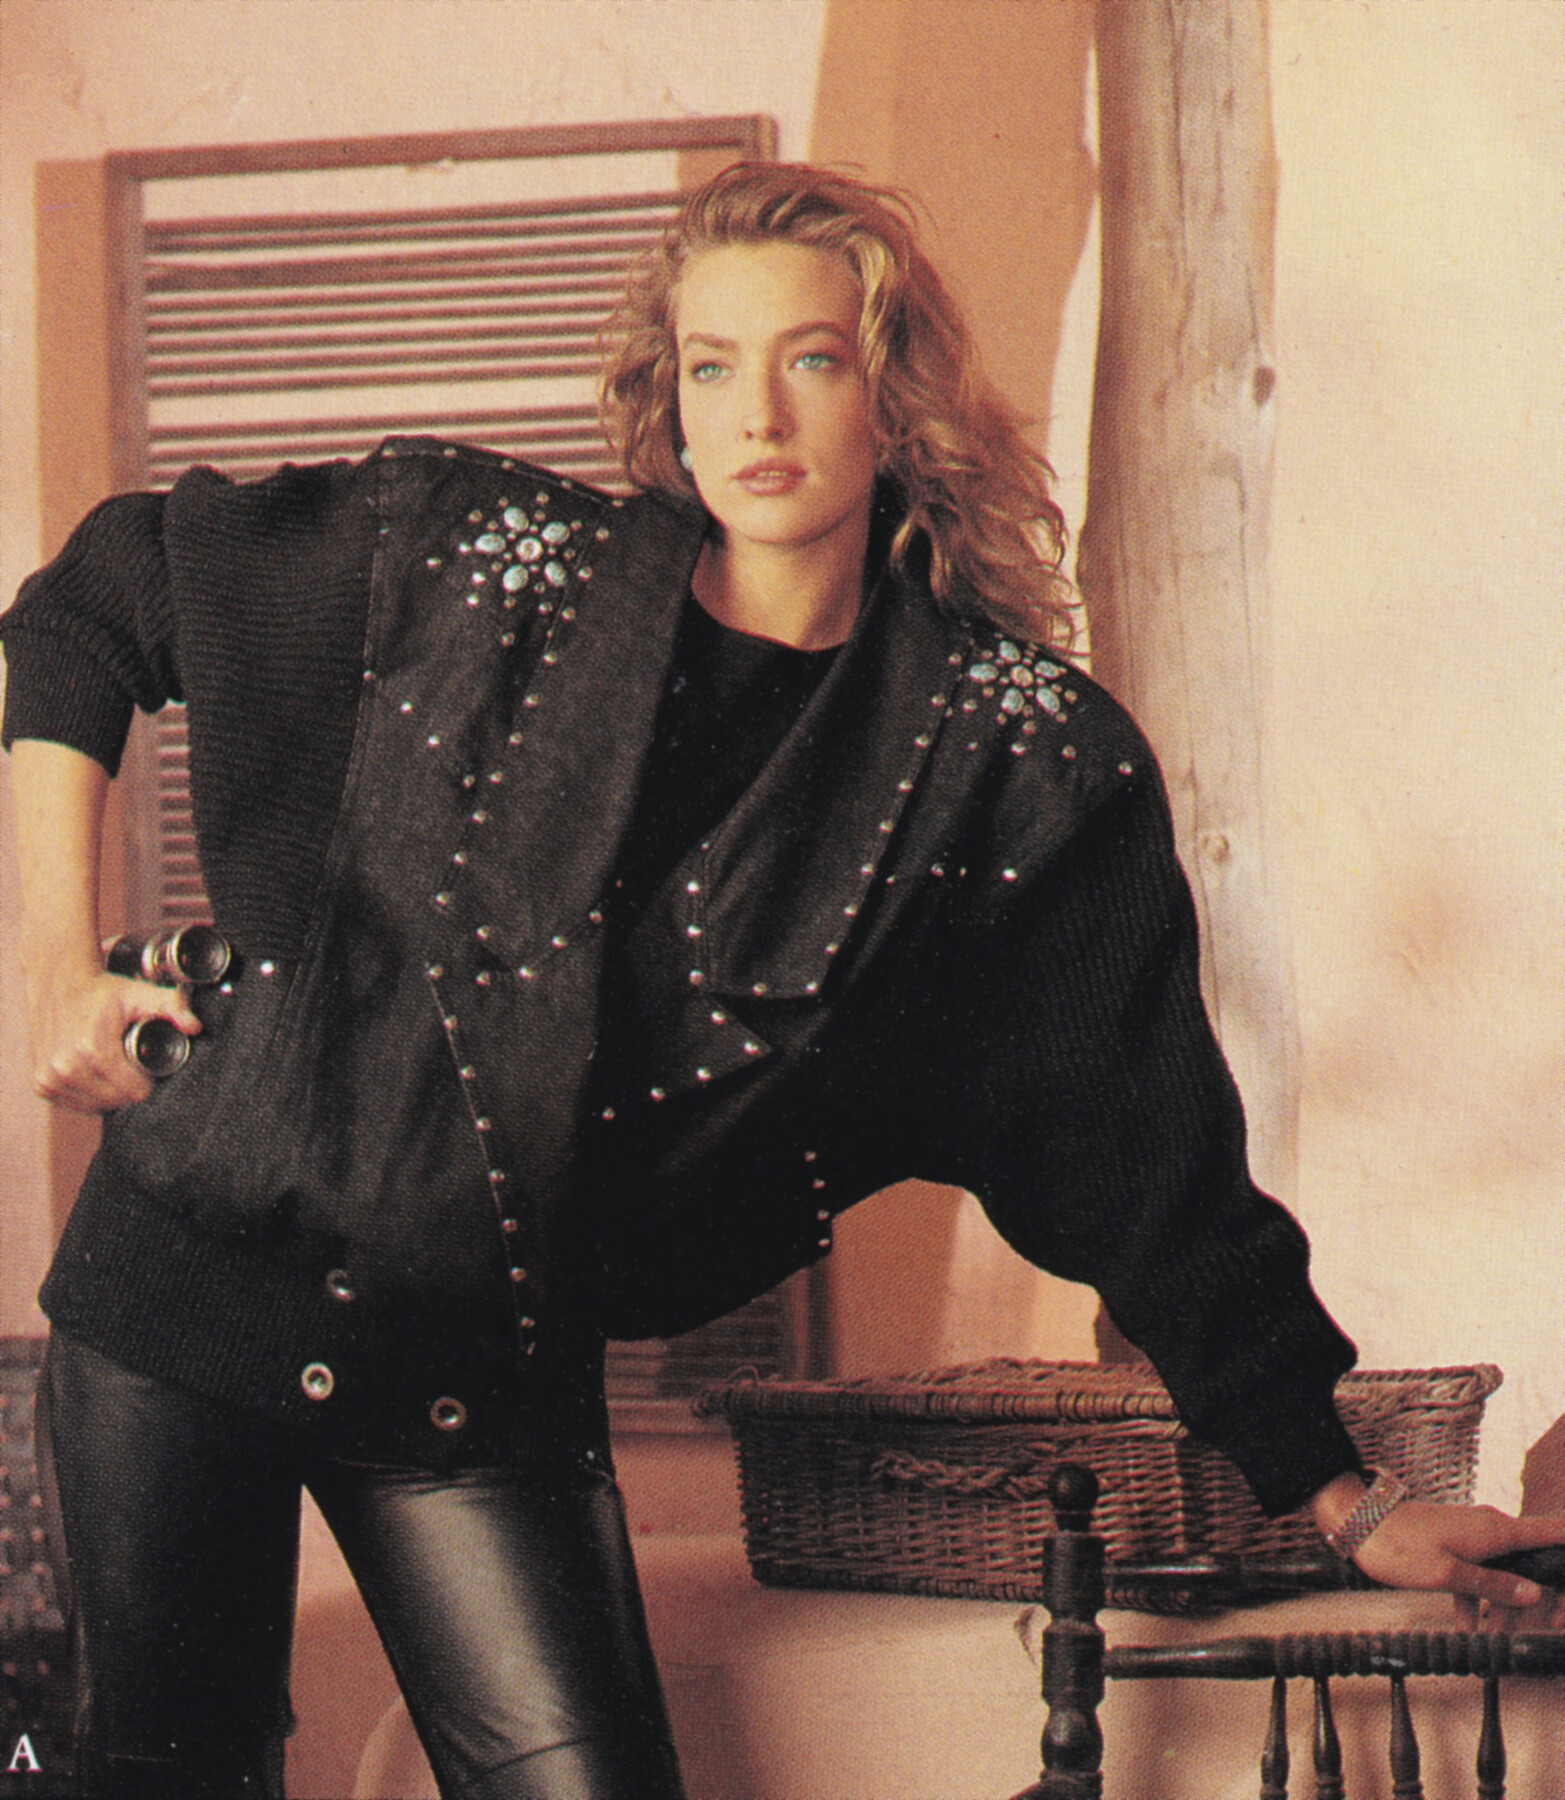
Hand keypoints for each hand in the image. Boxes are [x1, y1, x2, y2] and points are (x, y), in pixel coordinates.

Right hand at [29, 963, 200, 1112]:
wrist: (58, 983)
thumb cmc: (101, 991)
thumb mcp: (140, 994)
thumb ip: (172, 1007)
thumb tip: (195, 1027)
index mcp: (93, 1050)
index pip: (133, 1091)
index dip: (147, 1082)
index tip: (147, 1067)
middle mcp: (67, 1068)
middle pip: (115, 1101)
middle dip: (129, 1088)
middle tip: (132, 1066)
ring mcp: (50, 1078)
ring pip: (95, 1106)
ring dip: (109, 1094)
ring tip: (115, 1070)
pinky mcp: (41, 1084)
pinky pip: (75, 1104)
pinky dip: (89, 1095)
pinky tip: (96, 1077)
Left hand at [1313, 1473, 1564, 1606]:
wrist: (1357, 1521)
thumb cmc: (1398, 1545)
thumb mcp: (1447, 1573)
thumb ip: (1492, 1584)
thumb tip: (1535, 1593)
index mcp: (1496, 1530)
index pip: (1553, 1532)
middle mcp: (1491, 1528)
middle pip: (1534, 1561)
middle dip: (1543, 1595)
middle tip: (1552, 1624)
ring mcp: (1473, 1536)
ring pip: (1504, 1574)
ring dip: (1504, 1608)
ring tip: (1499, 1643)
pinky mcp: (1455, 1545)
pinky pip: (1477, 1575)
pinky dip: (1476, 1600)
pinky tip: (1467, 1631)